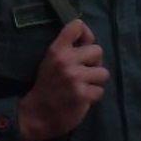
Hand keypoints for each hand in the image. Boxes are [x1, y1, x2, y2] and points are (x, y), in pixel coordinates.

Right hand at [17, 19, 109, 140]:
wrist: (37, 114)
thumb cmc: (46, 85)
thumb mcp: (51, 61)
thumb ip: (68, 49)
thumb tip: (89, 38)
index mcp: (57, 50)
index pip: (77, 26)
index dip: (86, 34)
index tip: (83, 43)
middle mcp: (66, 61)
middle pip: (98, 50)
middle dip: (94, 62)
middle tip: (84, 72)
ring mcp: (75, 78)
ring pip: (103, 73)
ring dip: (95, 81)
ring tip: (83, 86)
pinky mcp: (83, 95)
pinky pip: (100, 90)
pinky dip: (93, 96)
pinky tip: (81, 98)